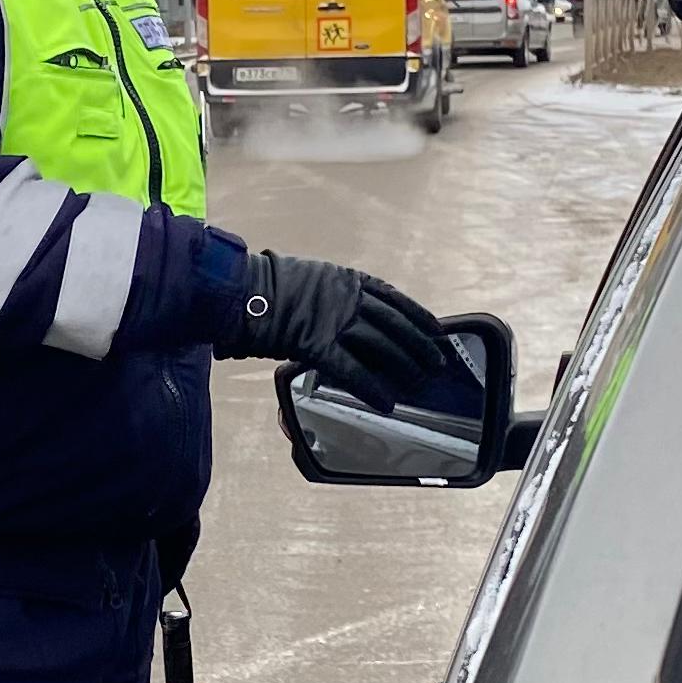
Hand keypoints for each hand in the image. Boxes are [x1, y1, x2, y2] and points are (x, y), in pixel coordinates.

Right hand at [229, 250, 457, 407]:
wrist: (244, 291)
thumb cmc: (272, 286)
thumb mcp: (314, 280)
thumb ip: (337, 295)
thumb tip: (354, 311)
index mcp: (347, 280)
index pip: (394, 298)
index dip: (418, 316)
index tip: (436, 331)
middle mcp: (347, 298)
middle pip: (394, 324)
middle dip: (419, 345)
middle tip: (437, 364)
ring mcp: (334, 321)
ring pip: (380, 346)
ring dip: (404, 367)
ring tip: (420, 384)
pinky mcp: (317, 345)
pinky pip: (350, 370)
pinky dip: (370, 387)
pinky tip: (385, 402)